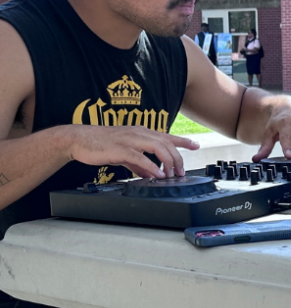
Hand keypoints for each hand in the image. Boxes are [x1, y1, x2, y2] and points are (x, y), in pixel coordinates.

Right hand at [62, 126, 198, 178]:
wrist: (77, 140)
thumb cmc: (100, 144)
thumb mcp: (124, 153)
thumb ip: (138, 163)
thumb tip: (150, 173)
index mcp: (139, 133)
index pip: (166, 136)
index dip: (182, 141)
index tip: (196, 145)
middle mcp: (137, 133)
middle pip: (166, 143)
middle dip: (178, 158)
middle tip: (181, 172)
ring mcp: (129, 140)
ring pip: (157, 147)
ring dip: (168, 162)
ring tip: (172, 174)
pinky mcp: (119, 149)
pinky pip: (140, 157)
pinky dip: (151, 166)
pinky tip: (157, 174)